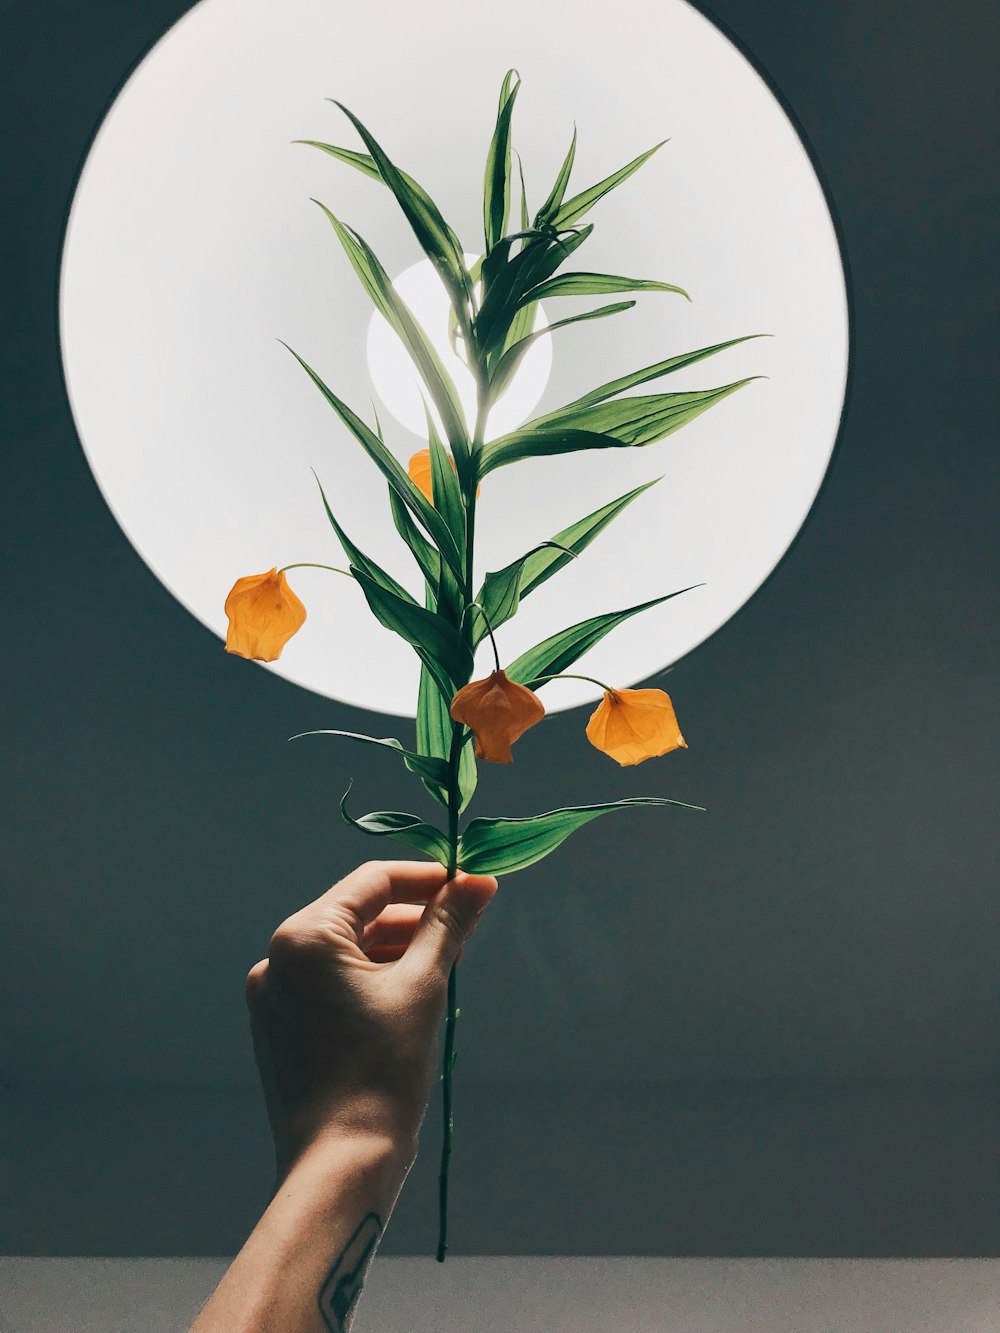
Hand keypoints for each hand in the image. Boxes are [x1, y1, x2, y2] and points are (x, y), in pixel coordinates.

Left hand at [245, 860, 497, 1177]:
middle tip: (468, 927)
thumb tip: (477, 882)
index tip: (471, 887)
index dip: (428, 880)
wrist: (341, 1164)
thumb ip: (447, 925)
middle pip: (359, 915)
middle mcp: (277, 957)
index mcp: (304, 936)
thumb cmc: (383, 1071)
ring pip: (345, 952)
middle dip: (415, 918)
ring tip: (447, 961)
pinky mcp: (279, 1028)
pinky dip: (370, 980)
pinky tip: (410, 994)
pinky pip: (329, 985)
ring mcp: (273, 995)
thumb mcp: (422, 987)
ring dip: (396, 949)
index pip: (374, 881)